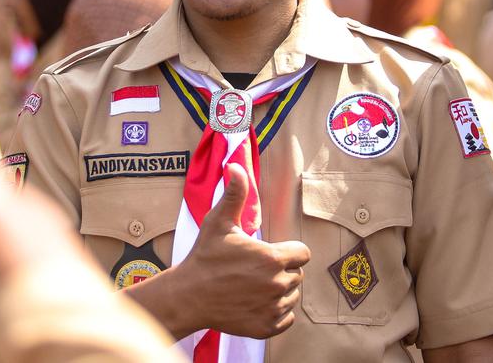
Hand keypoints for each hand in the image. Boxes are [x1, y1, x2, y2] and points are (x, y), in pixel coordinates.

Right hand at [170, 163, 309, 338]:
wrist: (188, 296)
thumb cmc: (205, 257)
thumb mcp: (219, 222)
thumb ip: (234, 194)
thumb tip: (235, 165)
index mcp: (273, 258)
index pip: (303, 253)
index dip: (289, 250)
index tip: (269, 252)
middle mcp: (278, 285)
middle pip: (297, 274)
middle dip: (282, 270)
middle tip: (254, 269)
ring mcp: (273, 308)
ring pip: (291, 296)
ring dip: (278, 291)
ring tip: (252, 285)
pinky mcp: (266, 327)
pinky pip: (286, 318)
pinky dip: (275, 312)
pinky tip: (254, 302)